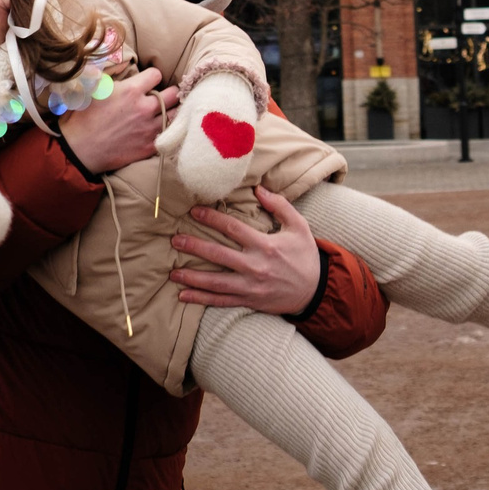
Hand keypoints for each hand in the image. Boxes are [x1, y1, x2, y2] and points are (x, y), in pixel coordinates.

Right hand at [59, 65, 179, 176]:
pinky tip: (161, 128)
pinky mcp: (149, 146)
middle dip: (169, 92)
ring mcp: (149, 128)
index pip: (156, 74)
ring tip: (166, 111)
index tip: (148, 81)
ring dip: (171, 111)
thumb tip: (120, 66)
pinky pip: (169, 134)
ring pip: (175, 114)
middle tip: (164, 95)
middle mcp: (144, 108)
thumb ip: (112, 77)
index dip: (152, 76)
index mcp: (131, 90)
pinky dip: (167, 130)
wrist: (78, 150)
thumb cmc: (82, 118)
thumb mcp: (94, 89)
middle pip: (173, 94)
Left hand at [169, 186, 320, 315]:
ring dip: (192, 277)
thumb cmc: (306, 256)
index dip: (212, 219)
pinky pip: (221, 301)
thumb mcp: (299, 226)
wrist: (316, 291)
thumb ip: (280, 206)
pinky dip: (202, 299)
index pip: (233, 229)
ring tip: (172, 272)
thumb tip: (259, 188)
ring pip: (215, 282)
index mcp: (266, 245)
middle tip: (174, 241)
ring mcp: (251, 286)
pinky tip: (184, 296)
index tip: (194, 211)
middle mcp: (255, 266)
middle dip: (194, 247)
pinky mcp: (249, 301)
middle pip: (218, 255)